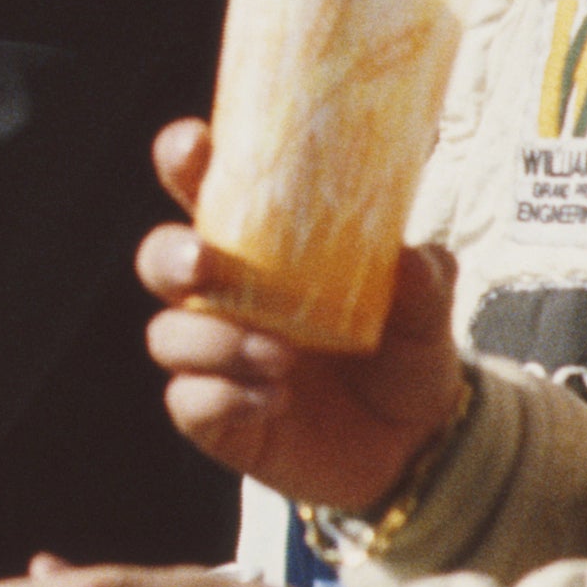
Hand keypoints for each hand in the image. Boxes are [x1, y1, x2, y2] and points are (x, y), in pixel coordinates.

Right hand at [134, 120, 470, 510]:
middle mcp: (227, 297)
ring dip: (214, 340)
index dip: (185, 161)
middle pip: (160, 260)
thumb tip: (411, 257)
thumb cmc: (404, 352)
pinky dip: (225, 397)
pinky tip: (274, 400)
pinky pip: (190, 402)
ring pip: (168, 335)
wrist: (414, 442)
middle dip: (170, 256)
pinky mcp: (218, 415)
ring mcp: (216, 357)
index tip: (195, 144)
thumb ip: (423, 279)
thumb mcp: (426, 310)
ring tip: (279, 356)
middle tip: (206, 263)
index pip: (207, 192)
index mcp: (263, 250)